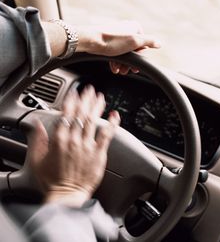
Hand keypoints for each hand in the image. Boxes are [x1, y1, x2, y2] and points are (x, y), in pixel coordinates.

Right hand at [26, 86, 119, 206]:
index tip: (75, 93)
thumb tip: (38, 125)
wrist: (66, 196)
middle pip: (81, 114)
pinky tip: (115, 115)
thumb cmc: (52, 181)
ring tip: (100, 97)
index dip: (71, 101)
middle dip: (85, 99)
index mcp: (59, 140)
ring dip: (97, 107)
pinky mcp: (99, 154)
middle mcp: (74, 140)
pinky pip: (107, 136)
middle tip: (90, 90)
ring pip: (93, 121)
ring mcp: (87, 146)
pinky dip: (112, 124)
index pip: (65, 115)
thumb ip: (38, 140)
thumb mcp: (37, 160)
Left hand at [76, 20, 160, 74]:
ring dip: (123, 64)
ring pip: (125, 53)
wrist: (91, 41)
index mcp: (135, 28)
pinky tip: (114, 68)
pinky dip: (116, 61)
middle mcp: (127, 30)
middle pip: (134, 51)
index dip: (140, 58)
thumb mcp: (135, 41)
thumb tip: (160, 44)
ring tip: (119, 71)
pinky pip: (116, 53)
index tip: (135, 67)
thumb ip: (149, 42)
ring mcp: (118, 36)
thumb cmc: (112, 41)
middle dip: (130, 63)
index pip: (144, 46)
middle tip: (127, 71)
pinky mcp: (109, 41)